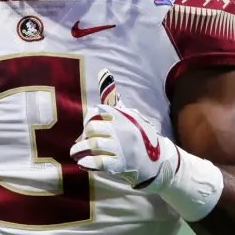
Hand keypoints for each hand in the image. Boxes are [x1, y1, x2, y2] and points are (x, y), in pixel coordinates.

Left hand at [69, 69, 179, 190]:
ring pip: (93, 143)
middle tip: (83, 140)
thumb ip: (114, 98)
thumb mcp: (130, 115)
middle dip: (85, 134)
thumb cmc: (140, 136)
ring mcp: (121, 147)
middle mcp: (122, 129)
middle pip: (93, 127)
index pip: (97, 111)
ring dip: (80, 149)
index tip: (88, 126)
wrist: (159, 161)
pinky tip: (83, 162)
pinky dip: (88, 162)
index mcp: (123, 116)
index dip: (89, 119)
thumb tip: (103, 71)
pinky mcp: (120, 163)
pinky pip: (99, 162)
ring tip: (75, 153)